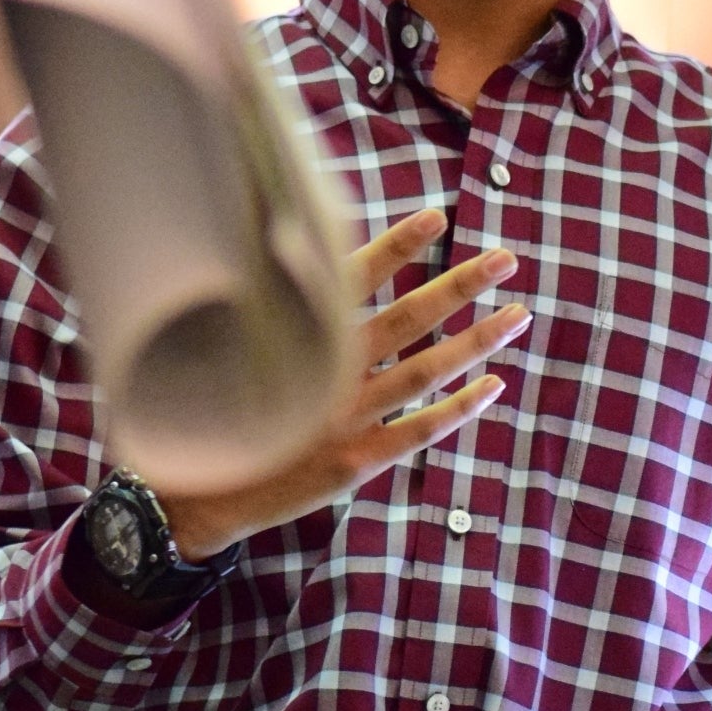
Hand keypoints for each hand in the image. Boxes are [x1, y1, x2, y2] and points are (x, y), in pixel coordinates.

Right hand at [156, 209, 527, 556]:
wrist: (192, 495)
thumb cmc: (215, 409)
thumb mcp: (233, 350)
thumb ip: (278, 312)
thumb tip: (300, 252)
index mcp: (295, 338)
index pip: (351, 278)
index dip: (396, 245)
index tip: (437, 215)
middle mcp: (325, 373)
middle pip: (406, 319)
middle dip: (459, 285)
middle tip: (506, 258)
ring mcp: (344, 418)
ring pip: (424, 372)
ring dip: (476, 343)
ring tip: (520, 315)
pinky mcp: (353, 461)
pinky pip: (419, 431)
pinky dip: (459, 409)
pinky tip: (494, 385)